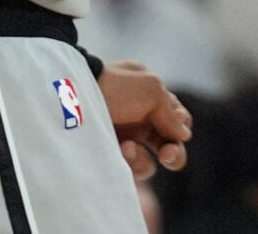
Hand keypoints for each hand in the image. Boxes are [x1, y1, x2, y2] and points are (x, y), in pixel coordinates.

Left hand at [99, 61, 190, 179]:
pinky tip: (120, 151)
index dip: (180, 126)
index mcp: (149, 97)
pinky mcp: (109, 156)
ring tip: (128, 148)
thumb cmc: (115, 87)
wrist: (73, 97)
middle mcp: (138, 120)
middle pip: (168, 145)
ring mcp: (123, 139)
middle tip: (168, 155)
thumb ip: (172, 114)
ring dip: (144, 158)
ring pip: (149, 163)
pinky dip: (130, 163)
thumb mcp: (152, 89)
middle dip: (173, 153)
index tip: (176, 129)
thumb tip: (184, 136)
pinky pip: (129, 170)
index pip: (177, 118)